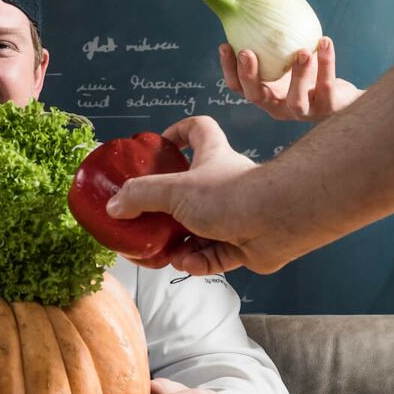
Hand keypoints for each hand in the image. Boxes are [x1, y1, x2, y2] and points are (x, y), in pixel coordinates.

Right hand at [109, 116, 270, 275]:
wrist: (278, 222)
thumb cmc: (232, 194)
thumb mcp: (174, 190)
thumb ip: (141, 196)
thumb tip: (115, 206)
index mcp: (212, 157)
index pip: (197, 130)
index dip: (178, 132)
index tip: (160, 145)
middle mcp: (225, 184)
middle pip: (192, 191)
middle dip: (169, 210)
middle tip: (150, 221)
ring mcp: (237, 214)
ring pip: (200, 230)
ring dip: (181, 244)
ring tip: (168, 253)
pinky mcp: (244, 244)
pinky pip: (215, 255)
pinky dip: (199, 261)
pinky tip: (188, 263)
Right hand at [219, 38, 362, 121]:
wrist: (342, 95)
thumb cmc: (310, 71)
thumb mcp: (286, 57)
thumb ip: (271, 40)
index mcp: (265, 94)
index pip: (239, 87)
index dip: (229, 69)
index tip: (224, 45)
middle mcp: (280, 107)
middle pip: (257, 97)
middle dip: (249, 75)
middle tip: (247, 52)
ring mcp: (304, 112)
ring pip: (295, 100)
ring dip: (298, 75)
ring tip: (301, 51)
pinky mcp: (329, 108)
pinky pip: (326, 86)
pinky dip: (326, 63)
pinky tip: (324, 42)